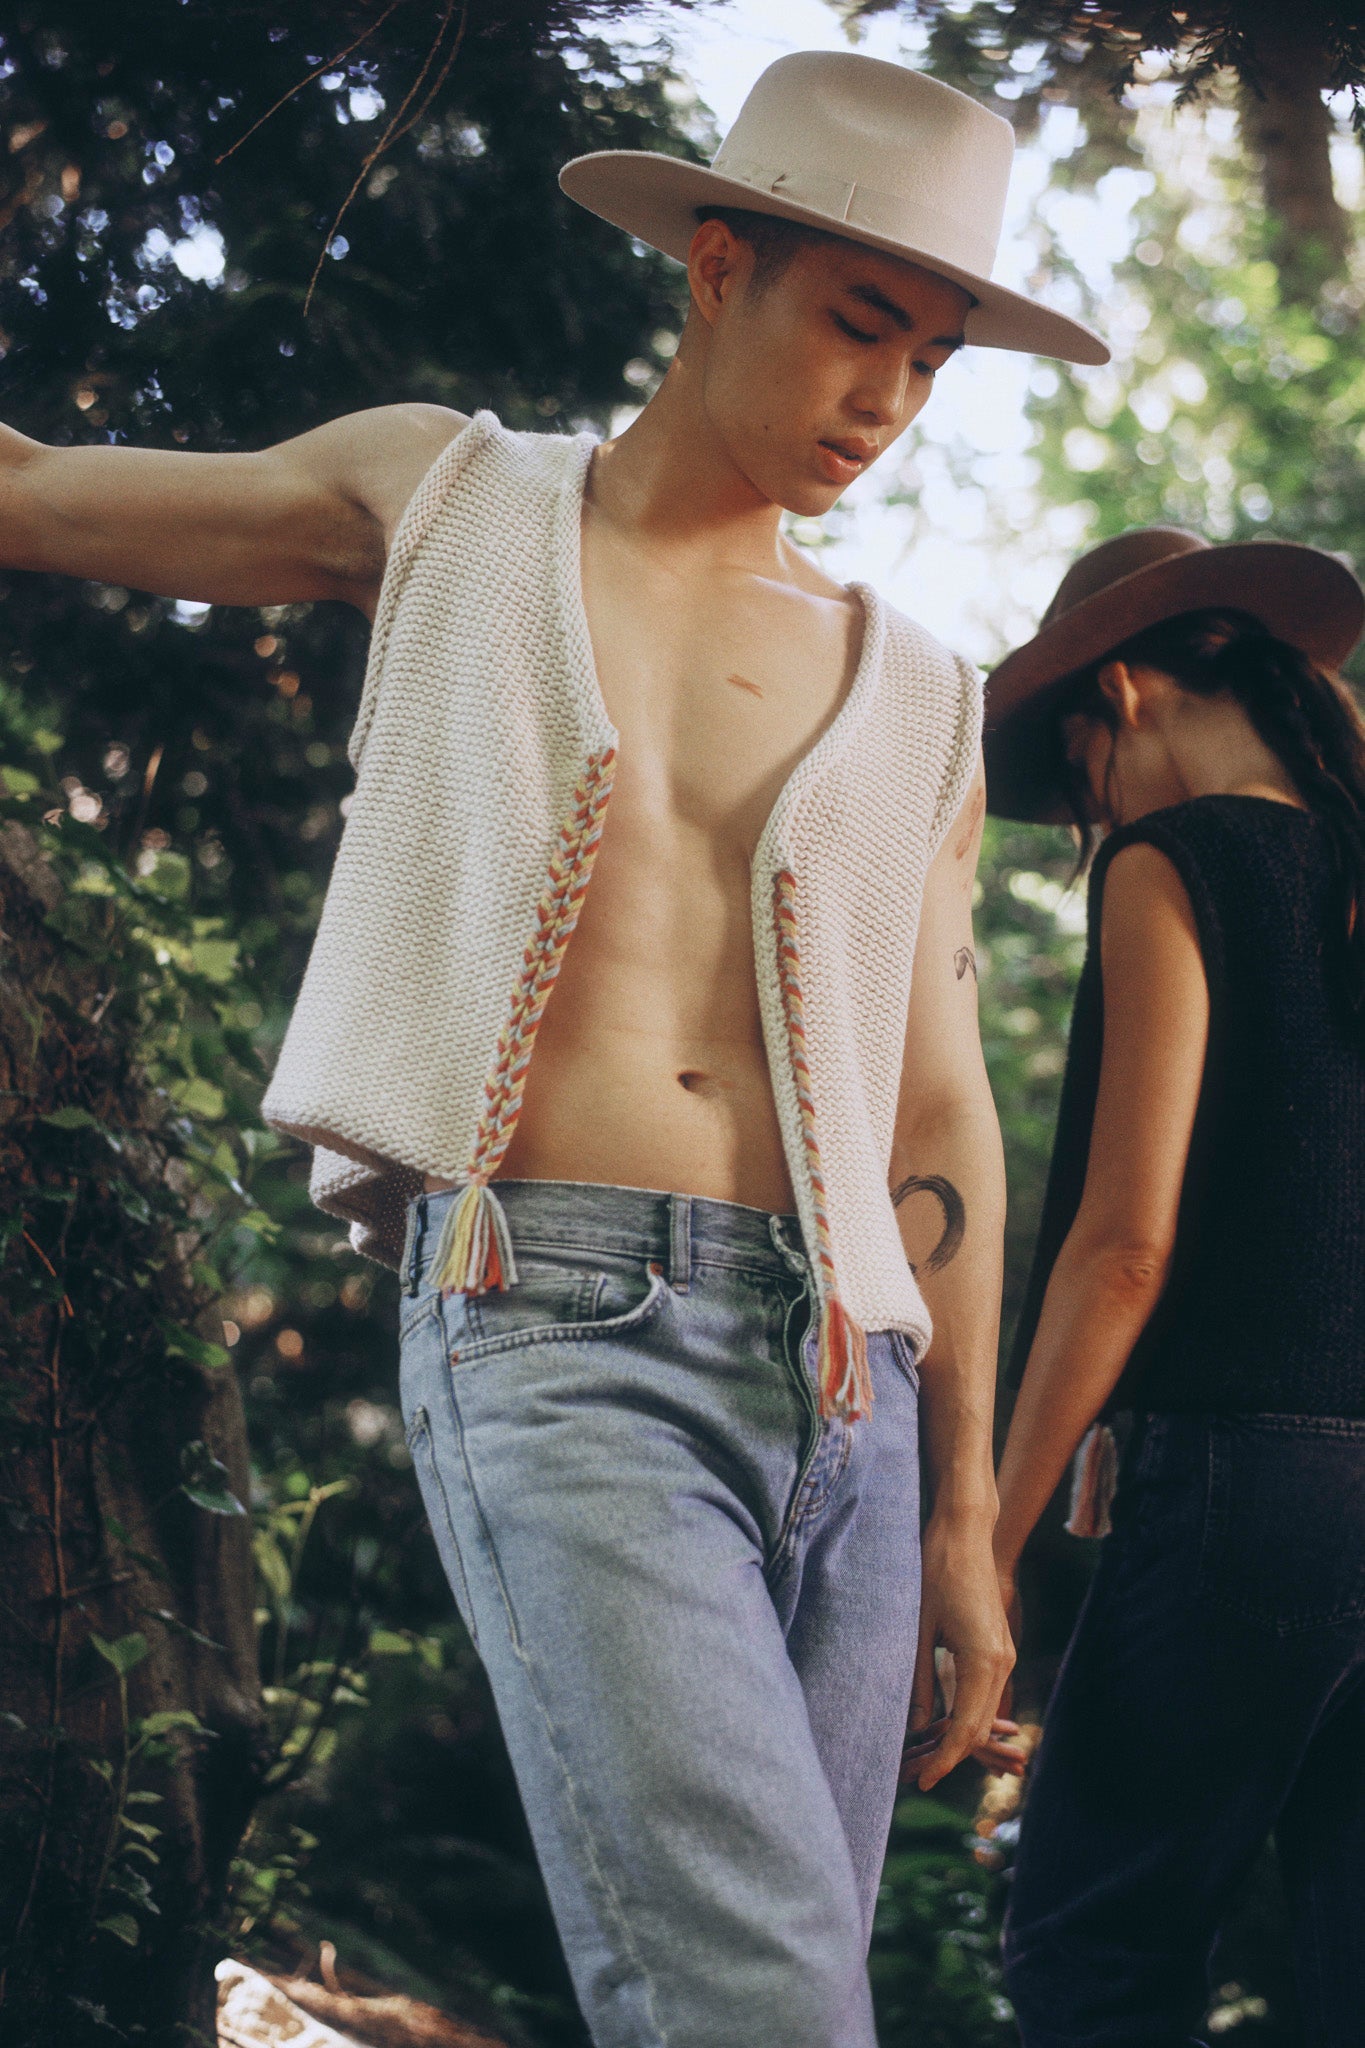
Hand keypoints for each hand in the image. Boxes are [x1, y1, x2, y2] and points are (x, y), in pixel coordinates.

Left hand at [908, 1515, 1015, 1790]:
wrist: (964, 1532)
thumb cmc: (936, 1572)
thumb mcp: (919, 1628)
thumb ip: (920, 1681)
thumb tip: (915, 1727)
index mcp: (983, 1661)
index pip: (966, 1730)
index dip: (944, 1760)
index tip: (922, 1782)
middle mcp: (1001, 1662)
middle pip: (979, 1727)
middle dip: (951, 1756)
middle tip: (918, 1777)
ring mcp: (1004, 1654)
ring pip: (984, 1712)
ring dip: (959, 1737)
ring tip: (926, 1757)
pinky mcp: (998, 1647)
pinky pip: (984, 1693)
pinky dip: (966, 1714)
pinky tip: (942, 1723)